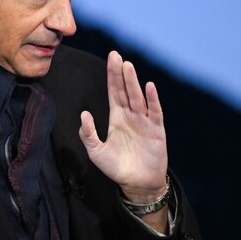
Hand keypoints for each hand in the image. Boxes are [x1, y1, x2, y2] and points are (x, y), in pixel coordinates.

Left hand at [79, 51, 167, 202]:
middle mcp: (131, 115)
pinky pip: (154, 112)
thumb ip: (89, 134)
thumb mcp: (96, 152)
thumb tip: (84, 114)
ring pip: (138, 97)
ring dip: (133, 82)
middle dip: (120, 73)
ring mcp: (144, 121)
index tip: (111, 59)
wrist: (137, 184)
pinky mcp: (156, 130)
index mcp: (117, 117)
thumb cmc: (117, 168)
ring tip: (128, 66)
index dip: (112, 76)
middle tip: (116, 55)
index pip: (114, 91)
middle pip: (125, 89)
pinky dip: (152, 99)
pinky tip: (149, 86)